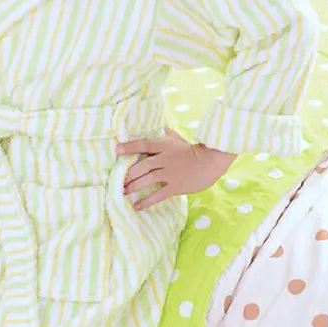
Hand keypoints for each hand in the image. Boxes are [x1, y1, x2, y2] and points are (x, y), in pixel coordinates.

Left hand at [116, 128, 237, 209]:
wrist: (210, 162)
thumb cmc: (191, 149)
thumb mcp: (176, 138)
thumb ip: (163, 132)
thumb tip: (154, 121)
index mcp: (164, 146)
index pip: (144, 144)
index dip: (130, 147)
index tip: (117, 149)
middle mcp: (165, 159)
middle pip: (142, 166)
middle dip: (128, 174)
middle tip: (117, 179)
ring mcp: (170, 174)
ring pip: (147, 180)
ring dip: (133, 186)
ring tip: (123, 191)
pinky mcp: (175, 187)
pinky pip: (158, 195)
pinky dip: (146, 201)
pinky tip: (136, 205)